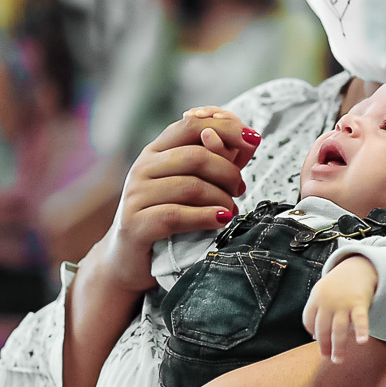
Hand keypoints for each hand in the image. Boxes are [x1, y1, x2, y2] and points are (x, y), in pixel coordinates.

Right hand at [98, 109, 260, 292]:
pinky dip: (205, 217)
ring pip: (191, 186)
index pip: (192, 125)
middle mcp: (142, 168)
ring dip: (221, 198)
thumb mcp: (193, 186)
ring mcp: (135, 195)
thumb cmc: (168, 219)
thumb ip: (219, 162)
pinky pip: (176, 215)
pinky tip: (221, 220)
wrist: (131, 261)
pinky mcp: (134, 224)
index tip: (254, 138)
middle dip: (228, 172)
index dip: (226, 128)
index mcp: (156, 151)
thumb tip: (250, 141)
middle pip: (196, 156)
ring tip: (230, 210)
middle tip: (239, 189)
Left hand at [302, 255, 377, 363]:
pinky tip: (362, 342)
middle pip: (322, 328)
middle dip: (324, 345)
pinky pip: (360, 319)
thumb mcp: (322, 293)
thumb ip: (317, 313)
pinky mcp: (359, 303)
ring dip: (338, 346)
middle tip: (327, 358)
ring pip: (338, 329)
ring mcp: (343, 303)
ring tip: (337, 360)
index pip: (308, 320)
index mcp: (316, 298)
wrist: (356, 267)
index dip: (313, 332)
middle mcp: (327, 302)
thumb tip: (313, 337)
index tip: (318, 341)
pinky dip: (361, 330)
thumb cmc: (337, 285)